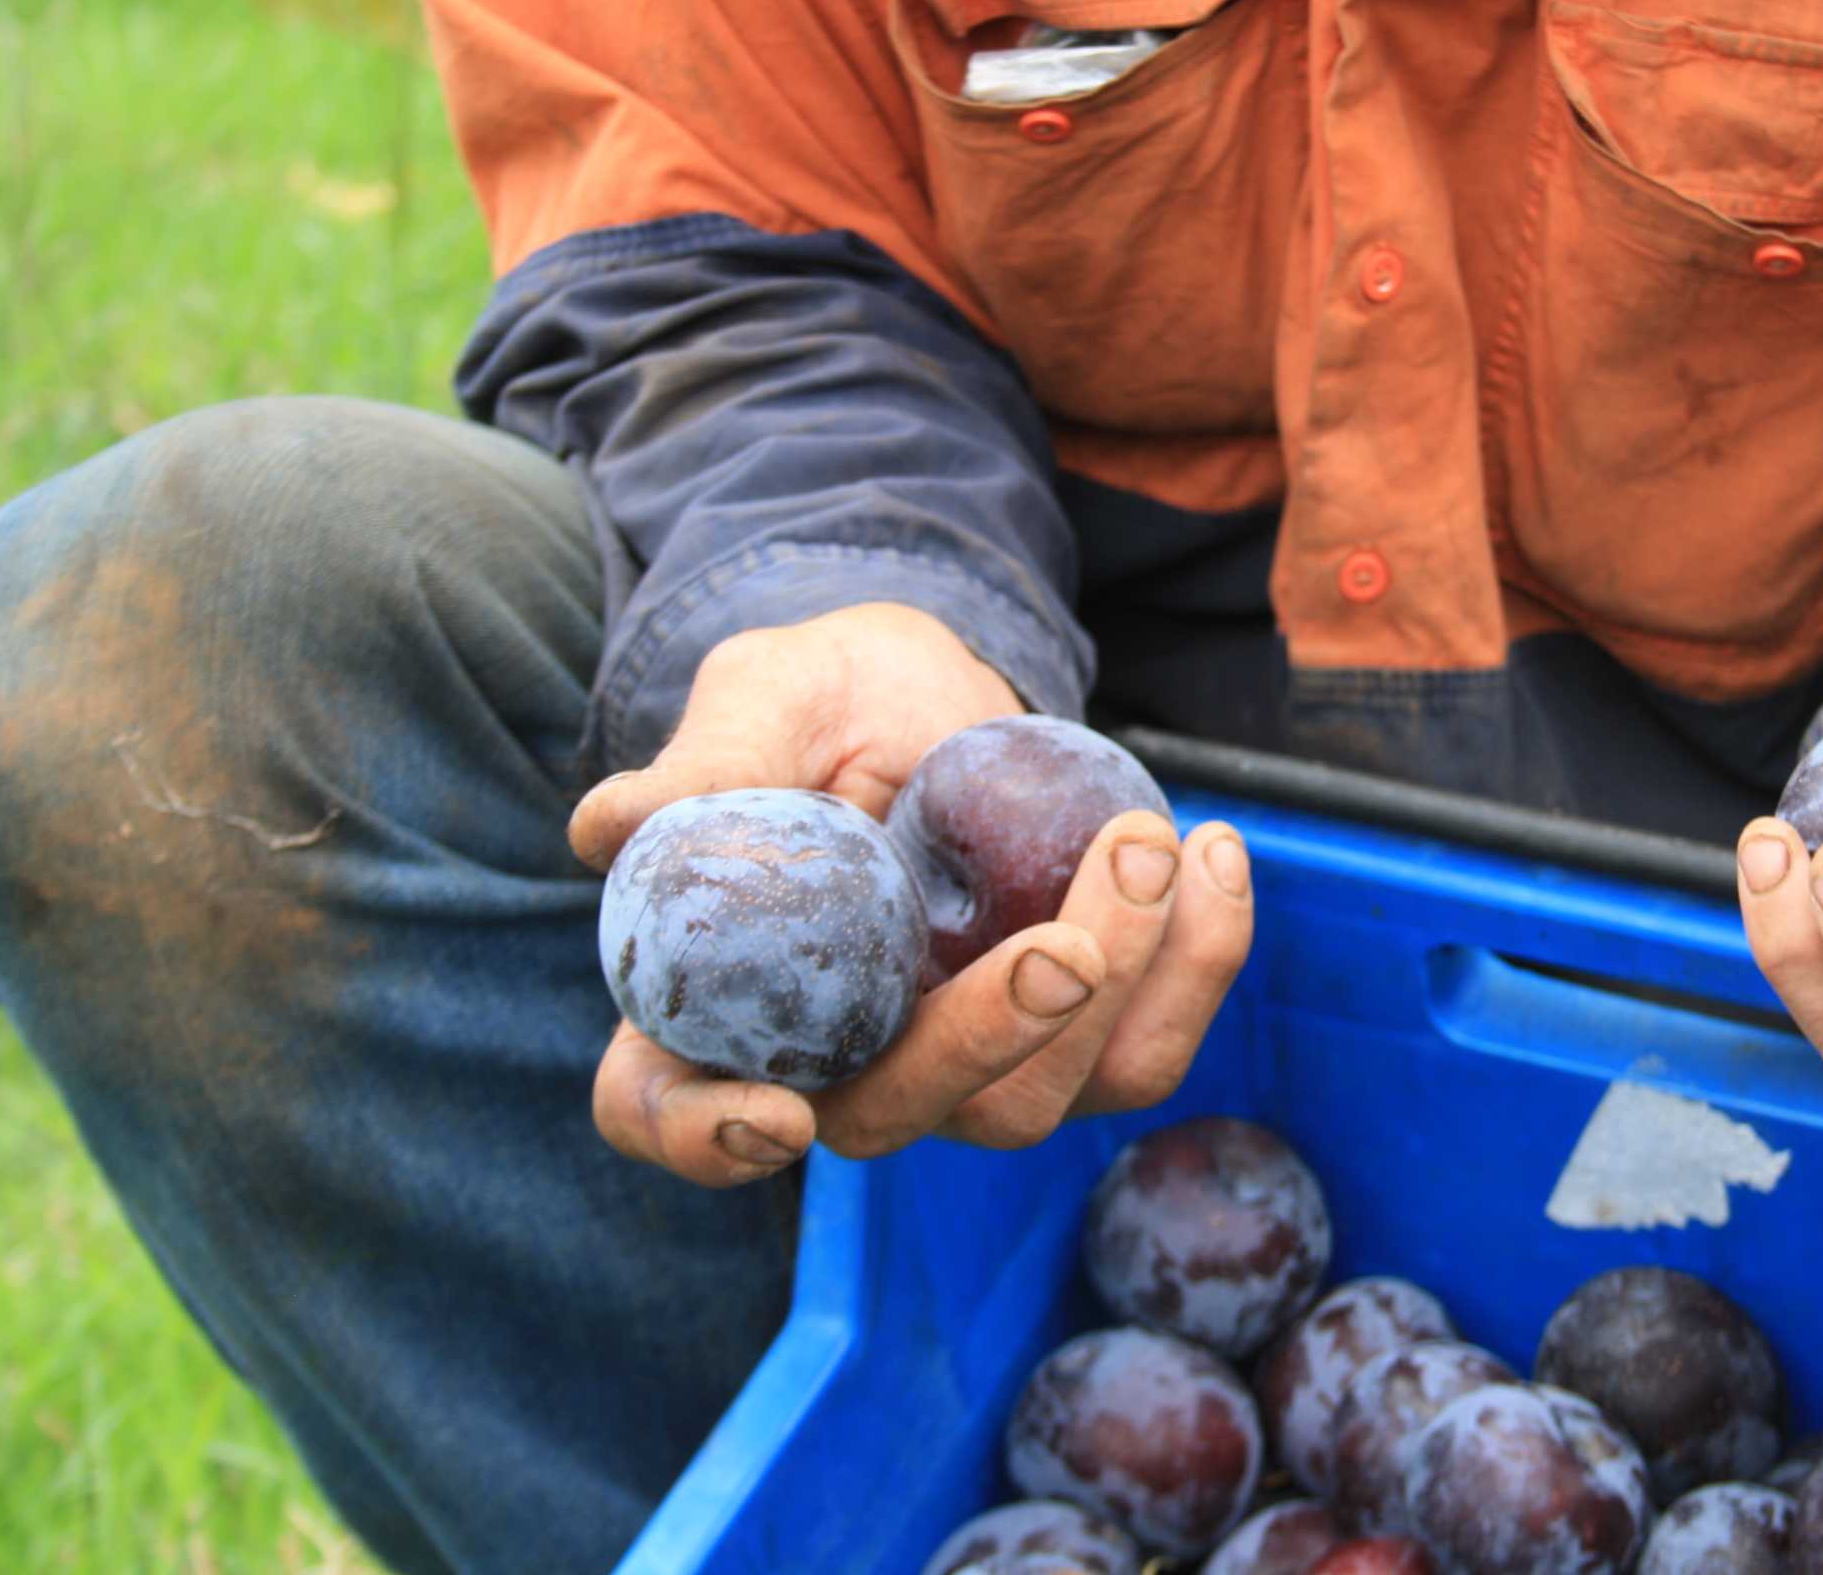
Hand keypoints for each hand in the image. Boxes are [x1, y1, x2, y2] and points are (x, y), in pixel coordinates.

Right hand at [570, 604, 1254, 1186]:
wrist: (936, 685)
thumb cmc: (821, 699)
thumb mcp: (764, 701)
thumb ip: (708, 764)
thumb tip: (611, 824)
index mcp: (715, 997)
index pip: (664, 1109)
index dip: (700, 1136)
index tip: (775, 1116)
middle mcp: (833, 1057)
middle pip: (893, 1116)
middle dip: (987, 1044)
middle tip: (1059, 947)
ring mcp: (958, 1060)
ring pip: (1033, 1103)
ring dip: (1113, 987)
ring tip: (1148, 841)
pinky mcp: (1071, 1036)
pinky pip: (1142, 1054)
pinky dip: (1198, 962)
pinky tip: (1211, 850)